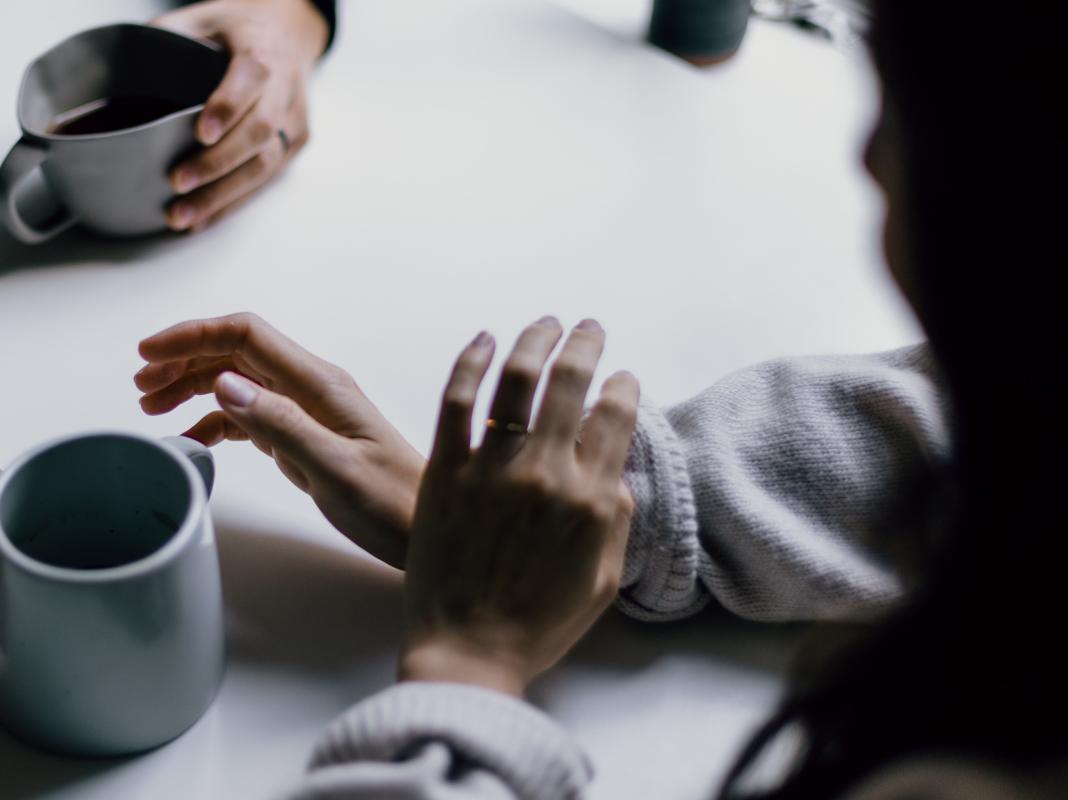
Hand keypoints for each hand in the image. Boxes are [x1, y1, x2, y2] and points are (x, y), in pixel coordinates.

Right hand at [136, 313, 421, 567]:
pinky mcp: (304, 438)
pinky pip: (250, 416)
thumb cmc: (391, 504)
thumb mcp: (334, 470)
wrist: (426, 531)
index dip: (193, 335)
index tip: (148, 352)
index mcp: (319, 384)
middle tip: (141, 386)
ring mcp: (307, 412)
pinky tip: (193, 440)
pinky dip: (215, 422)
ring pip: (238, 382)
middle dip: (184, 360)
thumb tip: (225, 384)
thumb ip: (281, 426)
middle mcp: (311, 388)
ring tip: (154, 408)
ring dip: (194, 387)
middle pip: (235, 353)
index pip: (246, 336)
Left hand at [151, 0, 328, 230]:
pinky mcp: (295, 143)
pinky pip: (267, 179)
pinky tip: (204, 219)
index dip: (228, 106)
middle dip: (217, 163)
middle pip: (259, 131)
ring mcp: (294, 119)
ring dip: (223, 195)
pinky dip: (233, 202)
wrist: (290, 30)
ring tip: (184, 215)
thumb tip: (119, 66)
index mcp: (262, 50)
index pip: (252, 77)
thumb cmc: (241, 28)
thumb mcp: (204, 17)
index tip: (200, 133)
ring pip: (265, 164)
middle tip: (177, 182)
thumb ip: (169, 36)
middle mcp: (285, 87)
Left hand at [399, 318, 638, 697]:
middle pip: (571, 383)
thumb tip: (616, 471)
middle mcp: (546, 474)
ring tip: (545, 323)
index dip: (623, 388)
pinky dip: (471, 361)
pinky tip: (484, 339)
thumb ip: (615, 519)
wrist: (468, 652)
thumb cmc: (537, 625)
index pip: (616, 418)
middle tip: (588, 328)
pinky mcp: (444, 471)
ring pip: (516, 379)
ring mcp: (491, 468)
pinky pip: (456, 400)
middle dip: (585, 345)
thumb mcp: (603, 579)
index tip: (622, 377)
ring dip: (536, 340)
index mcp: (591, 500)